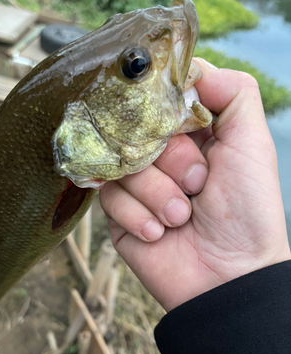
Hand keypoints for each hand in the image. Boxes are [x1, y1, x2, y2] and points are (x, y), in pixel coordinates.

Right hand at [99, 58, 290, 311]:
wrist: (228, 277)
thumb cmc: (247, 212)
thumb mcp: (252, 144)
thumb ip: (233, 93)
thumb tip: (192, 68)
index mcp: (192, 135)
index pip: (159, 100)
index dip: (168, 113)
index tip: (184, 131)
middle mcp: (161, 157)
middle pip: (135, 129)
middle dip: (172, 161)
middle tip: (198, 187)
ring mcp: (138, 186)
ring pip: (120, 165)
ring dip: (156, 194)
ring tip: (182, 217)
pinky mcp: (119, 216)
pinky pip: (109, 199)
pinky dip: (138, 217)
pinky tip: (161, 235)